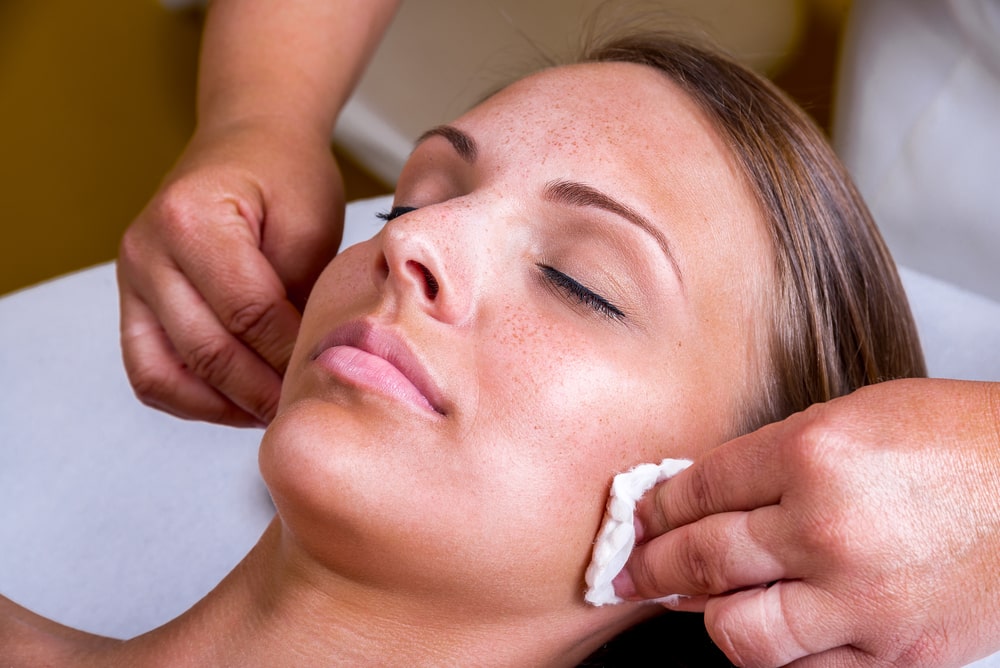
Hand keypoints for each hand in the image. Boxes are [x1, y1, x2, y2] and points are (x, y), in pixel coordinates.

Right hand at [118, 119, 343, 425]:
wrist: (247, 143)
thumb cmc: (286, 178)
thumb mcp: (311, 226)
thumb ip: (302, 296)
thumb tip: (308, 367)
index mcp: (190, 218)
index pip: (248, 312)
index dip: (289, 355)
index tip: (327, 375)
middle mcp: (146, 250)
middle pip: (206, 350)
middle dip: (263, 391)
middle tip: (307, 407)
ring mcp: (131, 280)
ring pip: (166, 375)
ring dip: (226, 406)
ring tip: (275, 411)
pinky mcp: (132, 304)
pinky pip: (150, 375)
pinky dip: (194, 400)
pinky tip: (241, 402)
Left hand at [618, 378, 999, 666]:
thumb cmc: (961, 443)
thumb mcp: (853, 417)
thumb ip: (773, 460)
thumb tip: (705, 498)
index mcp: (814, 455)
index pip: (699, 489)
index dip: (656, 507)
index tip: (638, 518)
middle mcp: (827, 529)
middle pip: (702, 559)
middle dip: (650, 566)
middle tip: (630, 571)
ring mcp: (860, 600)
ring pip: (738, 632)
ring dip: (706, 616)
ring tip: (696, 602)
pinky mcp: (894, 654)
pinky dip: (774, 651)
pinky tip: (768, 627)